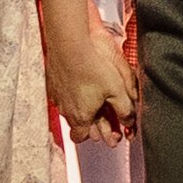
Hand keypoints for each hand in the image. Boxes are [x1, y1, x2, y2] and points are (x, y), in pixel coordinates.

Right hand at [44, 13, 140, 137]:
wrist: (69, 46)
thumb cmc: (93, 67)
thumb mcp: (117, 89)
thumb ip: (125, 109)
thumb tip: (130, 121)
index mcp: (81, 116)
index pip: (81, 137)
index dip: (96, 136)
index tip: (109, 133)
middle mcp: (66, 110)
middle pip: (76, 125)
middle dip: (92, 124)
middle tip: (105, 118)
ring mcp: (58, 97)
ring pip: (69, 110)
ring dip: (81, 109)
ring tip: (95, 101)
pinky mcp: (53, 83)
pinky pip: (63, 96)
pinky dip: (73, 95)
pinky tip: (81, 86)